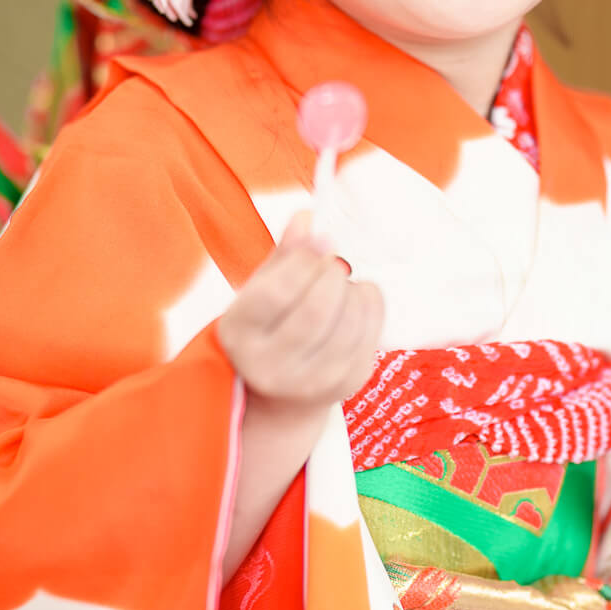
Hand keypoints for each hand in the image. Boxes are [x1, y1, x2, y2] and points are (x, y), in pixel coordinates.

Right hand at [216, 211, 384, 409]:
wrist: (278, 392)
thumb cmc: (269, 326)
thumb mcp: (261, 289)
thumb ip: (283, 254)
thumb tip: (307, 218)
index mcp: (239, 335)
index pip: (276, 292)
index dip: (304, 260)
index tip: (317, 244)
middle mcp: (269, 367)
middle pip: (317, 311)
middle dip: (333, 274)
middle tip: (332, 264)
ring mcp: (310, 383)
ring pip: (349, 324)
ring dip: (353, 290)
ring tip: (342, 283)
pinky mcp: (345, 385)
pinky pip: (370, 335)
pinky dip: (371, 305)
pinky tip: (357, 298)